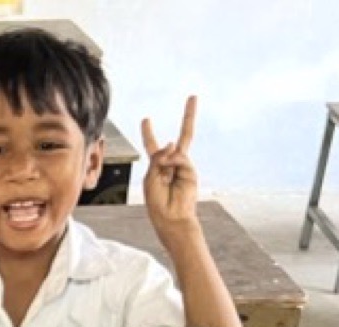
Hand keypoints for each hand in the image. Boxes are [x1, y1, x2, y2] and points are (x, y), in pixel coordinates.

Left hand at [142, 96, 200, 238]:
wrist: (171, 217)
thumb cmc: (157, 202)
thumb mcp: (150, 178)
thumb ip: (158, 158)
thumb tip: (172, 142)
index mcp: (157, 167)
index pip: (152, 147)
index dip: (149, 133)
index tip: (145, 120)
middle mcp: (171, 164)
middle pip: (180, 138)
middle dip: (188, 117)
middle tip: (193, 97)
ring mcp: (183, 166)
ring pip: (181, 146)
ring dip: (168, 158)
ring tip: (164, 179)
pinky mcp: (190, 170)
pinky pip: (180, 158)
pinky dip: (173, 163)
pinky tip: (169, 175)